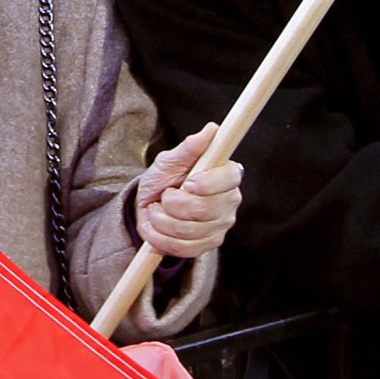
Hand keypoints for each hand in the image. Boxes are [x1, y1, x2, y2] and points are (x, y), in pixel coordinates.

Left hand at [131, 122, 242, 259]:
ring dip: (161, 220)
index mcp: (226, 175)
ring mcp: (220, 226)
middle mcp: (229, 202)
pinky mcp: (207, 245)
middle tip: (164, 196)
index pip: (230, 179)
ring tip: (155, 210)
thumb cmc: (164, 178)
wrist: (150, 206)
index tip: (188, 182)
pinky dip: (160, 239)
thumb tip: (211, 130)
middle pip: (204, 209)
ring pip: (189, 230)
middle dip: (172, 203)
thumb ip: (190, 147)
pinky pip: (183, 248)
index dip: (208, 183)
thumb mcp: (170, 160)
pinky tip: (153, 227)